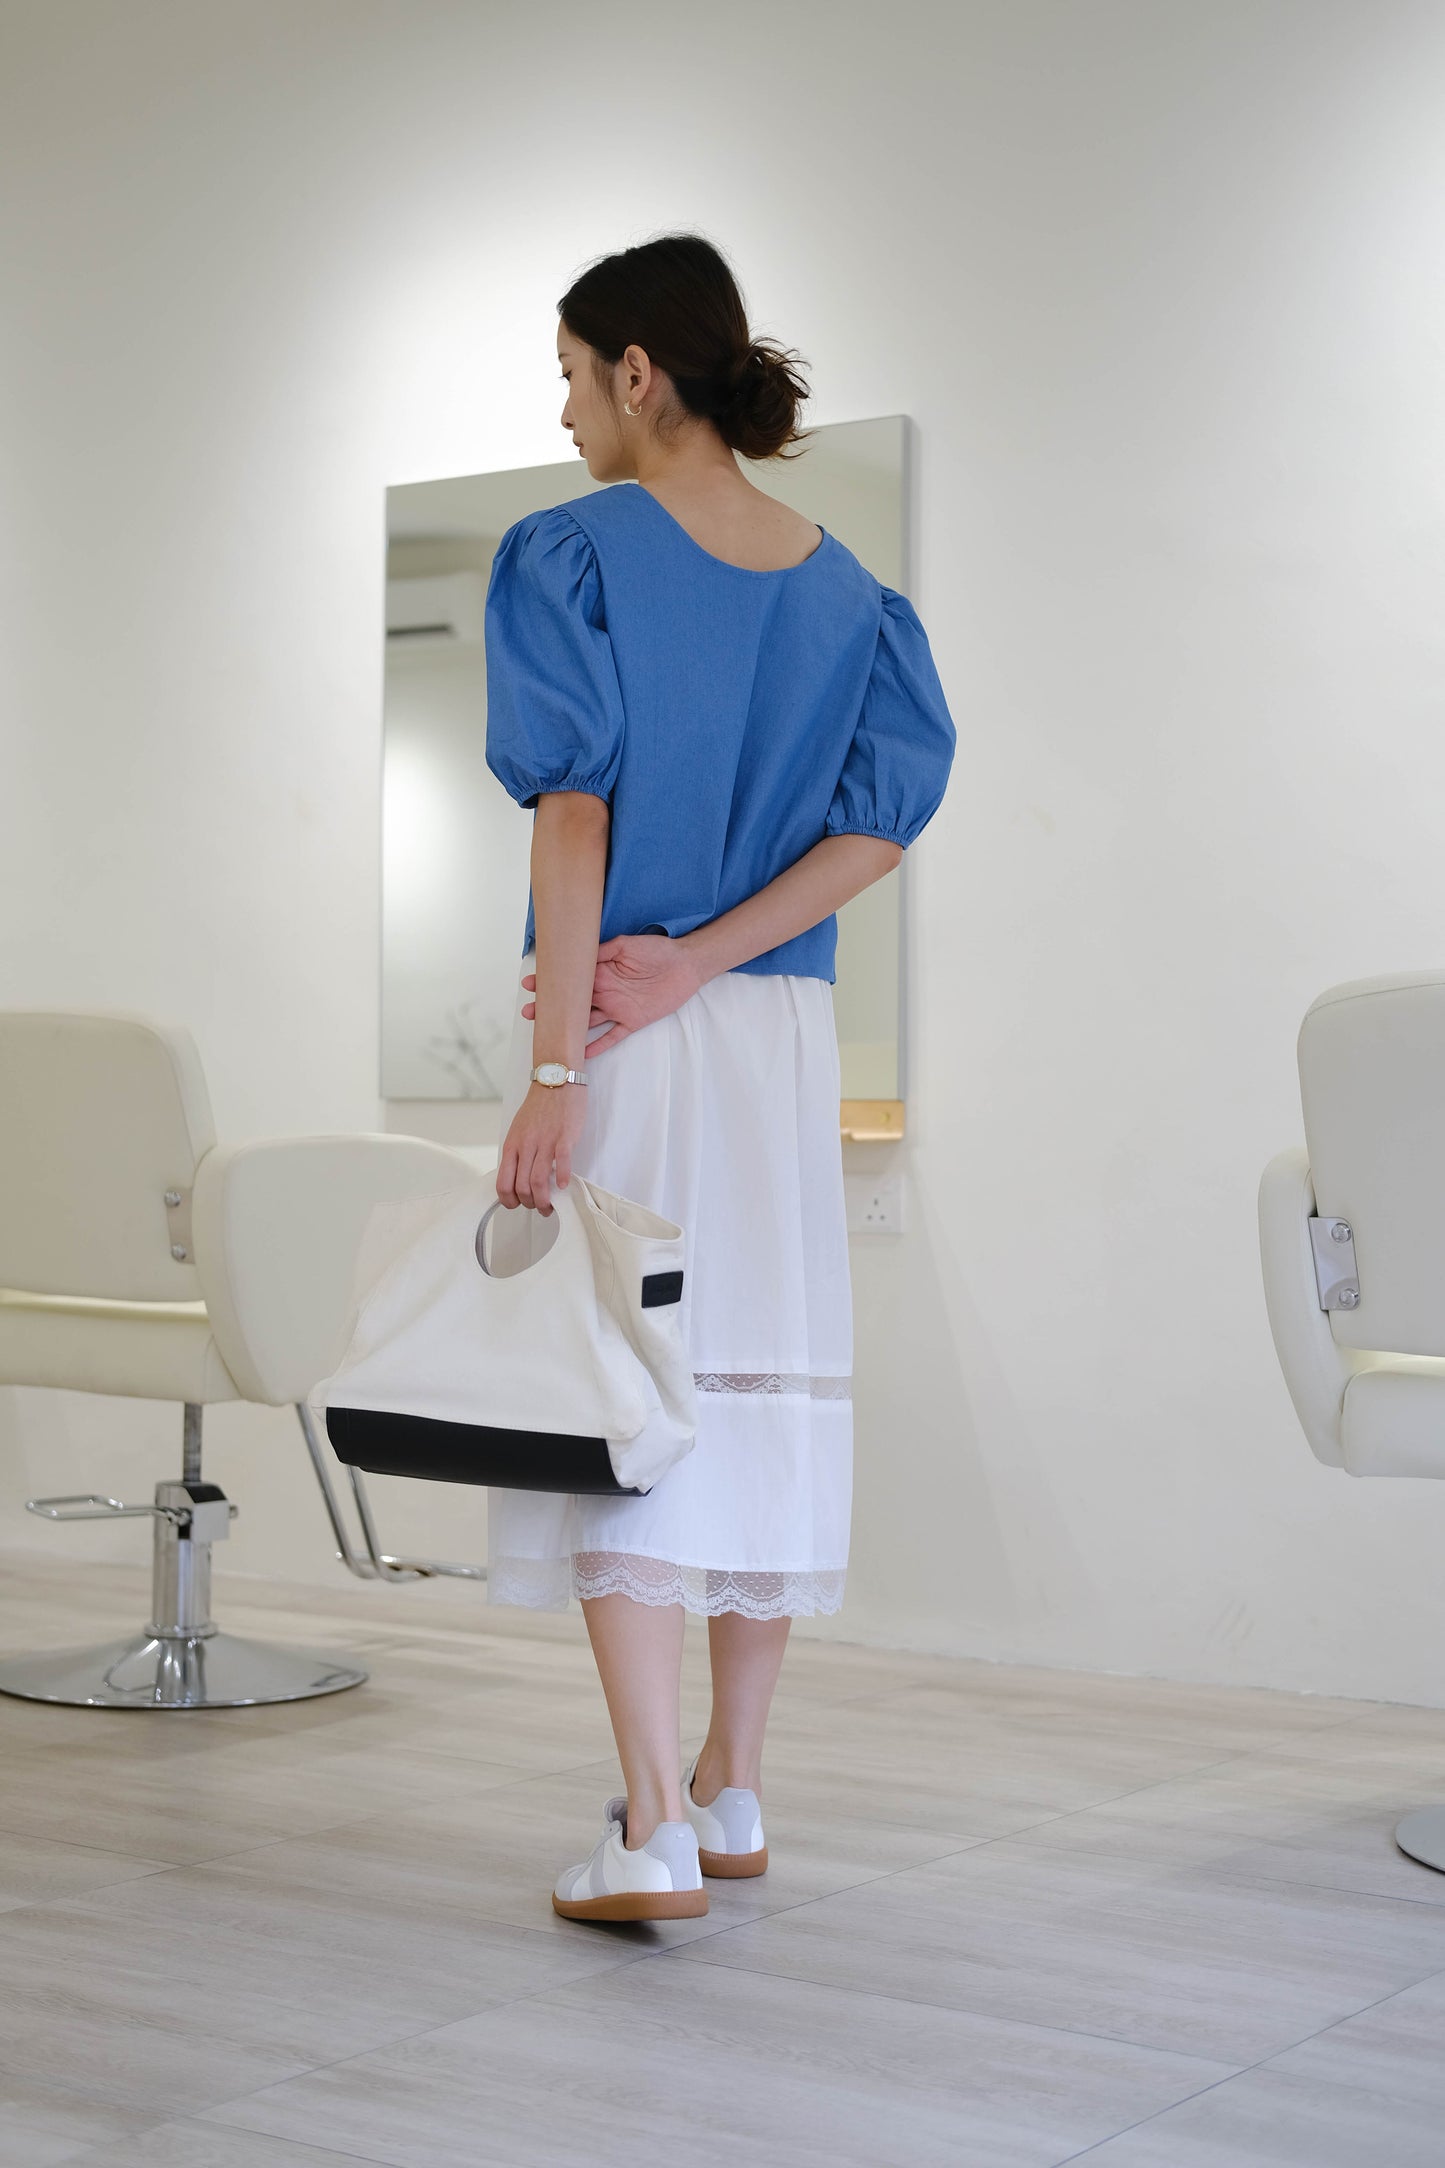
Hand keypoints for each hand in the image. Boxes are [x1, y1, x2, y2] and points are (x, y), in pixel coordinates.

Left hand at [495, 1079, 587, 1213]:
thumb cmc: (539, 1106)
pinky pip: (562, 1163)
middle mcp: (526, 1145)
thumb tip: (518, 1176)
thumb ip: (517, 1152)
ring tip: (550, 1205)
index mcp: (512, 1145)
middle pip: (522, 1187)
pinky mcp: (564, 1137)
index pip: (503, 1182)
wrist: (555, 1080)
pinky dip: (563, 1178)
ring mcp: (545, 1142)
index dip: (509, 1200)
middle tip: (538, 1206)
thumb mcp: (519, 1130)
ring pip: (539, 1181)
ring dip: (544, 1200)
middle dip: (529, 1204)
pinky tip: (564, 1186)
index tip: (517, 1204)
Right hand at [521, 933, 704, 1055]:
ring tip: (547, 1031)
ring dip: (568, 1027)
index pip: (571, 981)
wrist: (685, 964)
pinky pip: (612, 1036)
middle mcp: (604, 992)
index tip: (529, 983)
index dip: (550, 983)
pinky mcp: (632, 1021)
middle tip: (529, 1012)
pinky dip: (597, 1045)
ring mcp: (616, 1009)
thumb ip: (602, 951)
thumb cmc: (657, 950)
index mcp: (600, 973)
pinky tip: (581, 1053)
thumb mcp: (625, 944)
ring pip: (586, 1021)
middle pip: (573, 1004)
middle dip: (550, 1008)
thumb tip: (578, 954)